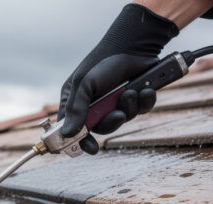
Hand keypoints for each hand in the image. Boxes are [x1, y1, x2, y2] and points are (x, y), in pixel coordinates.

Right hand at [58, 4, 178, 153]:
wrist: (133, 45)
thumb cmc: (102, 62)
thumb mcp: (84, 84)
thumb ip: (76, 109)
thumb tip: (67, 133)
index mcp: (77, 102)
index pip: (73, 129)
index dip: (80, 141)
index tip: (89, 149)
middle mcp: (96, 105)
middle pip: (101, 128)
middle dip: (111, 122)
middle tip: (117, 114)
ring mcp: (116, 103)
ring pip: (123, 120)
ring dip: (129, 107)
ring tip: (131, 90)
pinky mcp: (136, 99)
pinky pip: (141, 110)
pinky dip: (144, 102)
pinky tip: (145, 89)